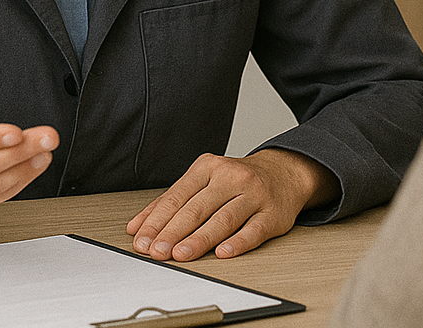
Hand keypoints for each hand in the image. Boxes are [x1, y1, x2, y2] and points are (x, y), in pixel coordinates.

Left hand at [125, 149, 338, 261]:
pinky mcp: (272, 214)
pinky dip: (237, 243)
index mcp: (209, 167)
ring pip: (222, 219)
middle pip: (197, 208)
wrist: (284, 172)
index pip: (176, 196)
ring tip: (181, 255)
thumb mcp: (203, 180)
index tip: (141, 240)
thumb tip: (138, 226)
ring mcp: (253, 195)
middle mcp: (231, 177)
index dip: (157, 220)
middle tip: (157, 252)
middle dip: (173, 233)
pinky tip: (223, 253)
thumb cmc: (237, 180)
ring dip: (199, 239)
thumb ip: (171, 202)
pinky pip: (253, 230)